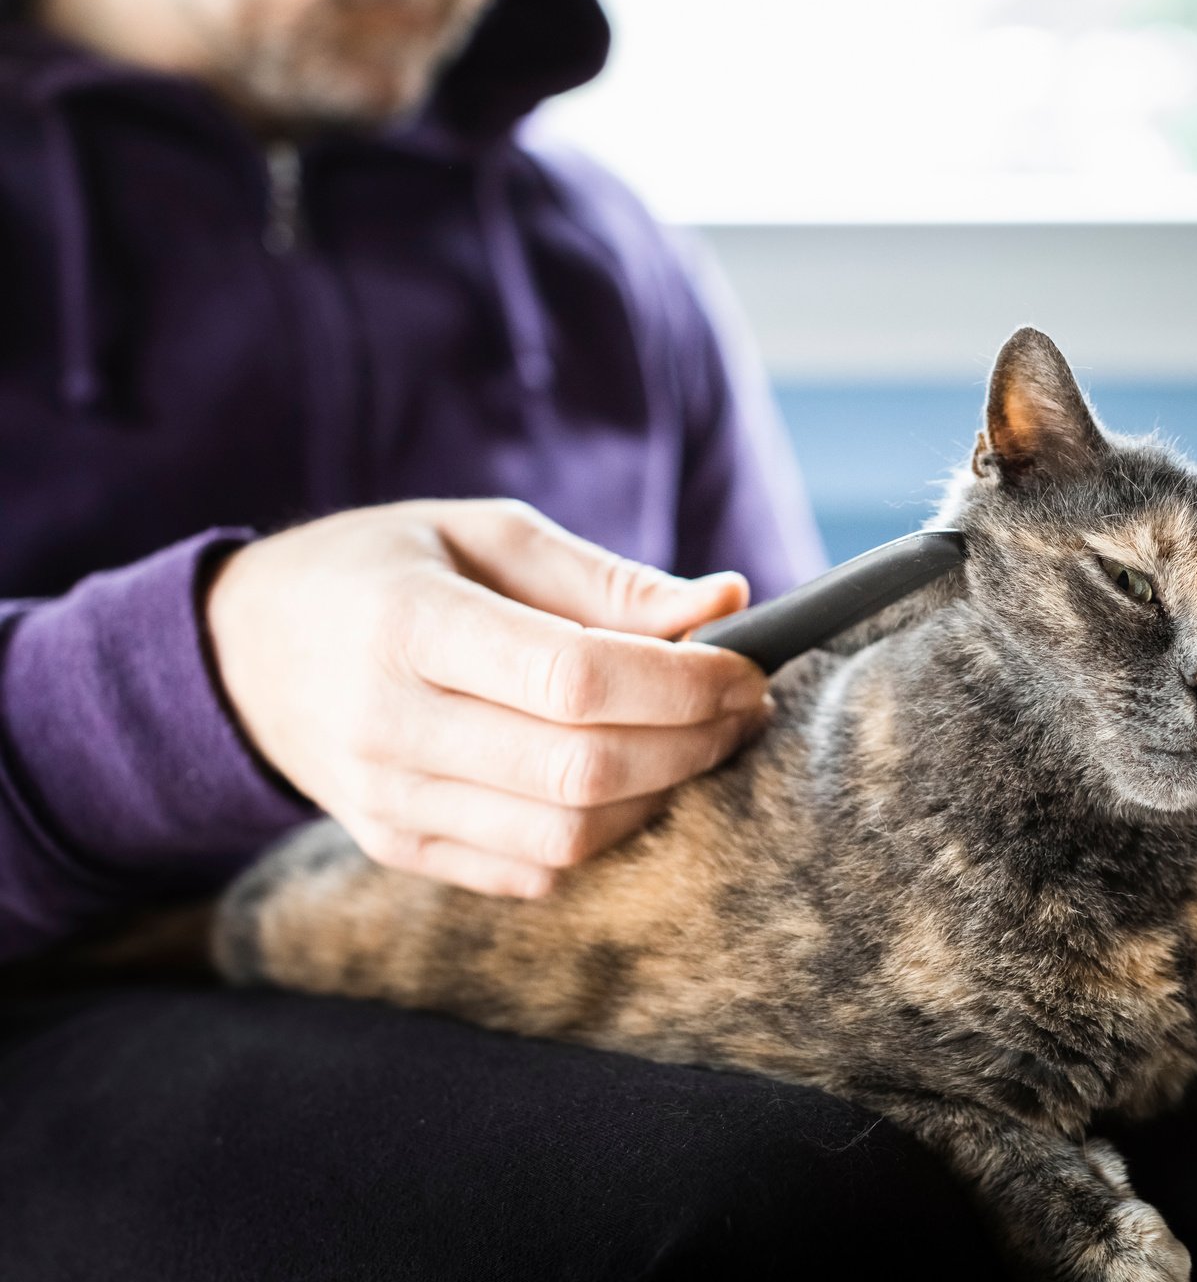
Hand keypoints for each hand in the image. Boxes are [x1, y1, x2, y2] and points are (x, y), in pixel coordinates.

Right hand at [206, 499, 768, 896]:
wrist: (244, 652)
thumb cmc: (384, 573)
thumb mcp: (484, 535)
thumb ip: (607, 580)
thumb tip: (729, 605)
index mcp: (408, 625)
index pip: (574, 678)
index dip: (681, 682)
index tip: (744, 666)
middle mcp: (389, 724)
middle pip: (582, 769)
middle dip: (693, 743)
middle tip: (743, 707)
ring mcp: (388, 802)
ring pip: (568, 835)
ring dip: (663, 795)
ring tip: (700, 742)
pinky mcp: (398, 851)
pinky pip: (534, 870)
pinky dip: (606, 834)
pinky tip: (632, 782)